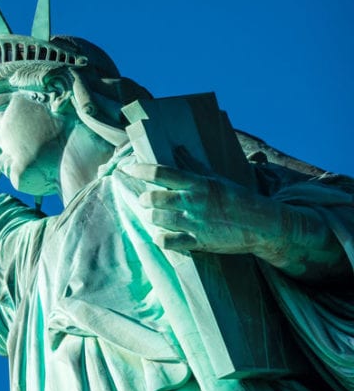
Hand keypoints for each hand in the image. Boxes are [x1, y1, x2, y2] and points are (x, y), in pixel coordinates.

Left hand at [118, 163, 343, 279]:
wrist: (263, 225)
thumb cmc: (237, 198)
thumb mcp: (216, 178)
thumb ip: (192, 164)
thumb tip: (177, 148)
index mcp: (198, 183)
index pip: (161, 172)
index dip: (140, 169)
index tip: (128, 168)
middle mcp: (194, 202)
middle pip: (153, 198)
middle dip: (144, 199)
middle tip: (145, 200)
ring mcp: (195, 224)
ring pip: (157, 219)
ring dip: (151, 217)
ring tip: (153, 215)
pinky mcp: (199, 242)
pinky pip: (167, 242)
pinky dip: (160, 238)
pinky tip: (162, 234)